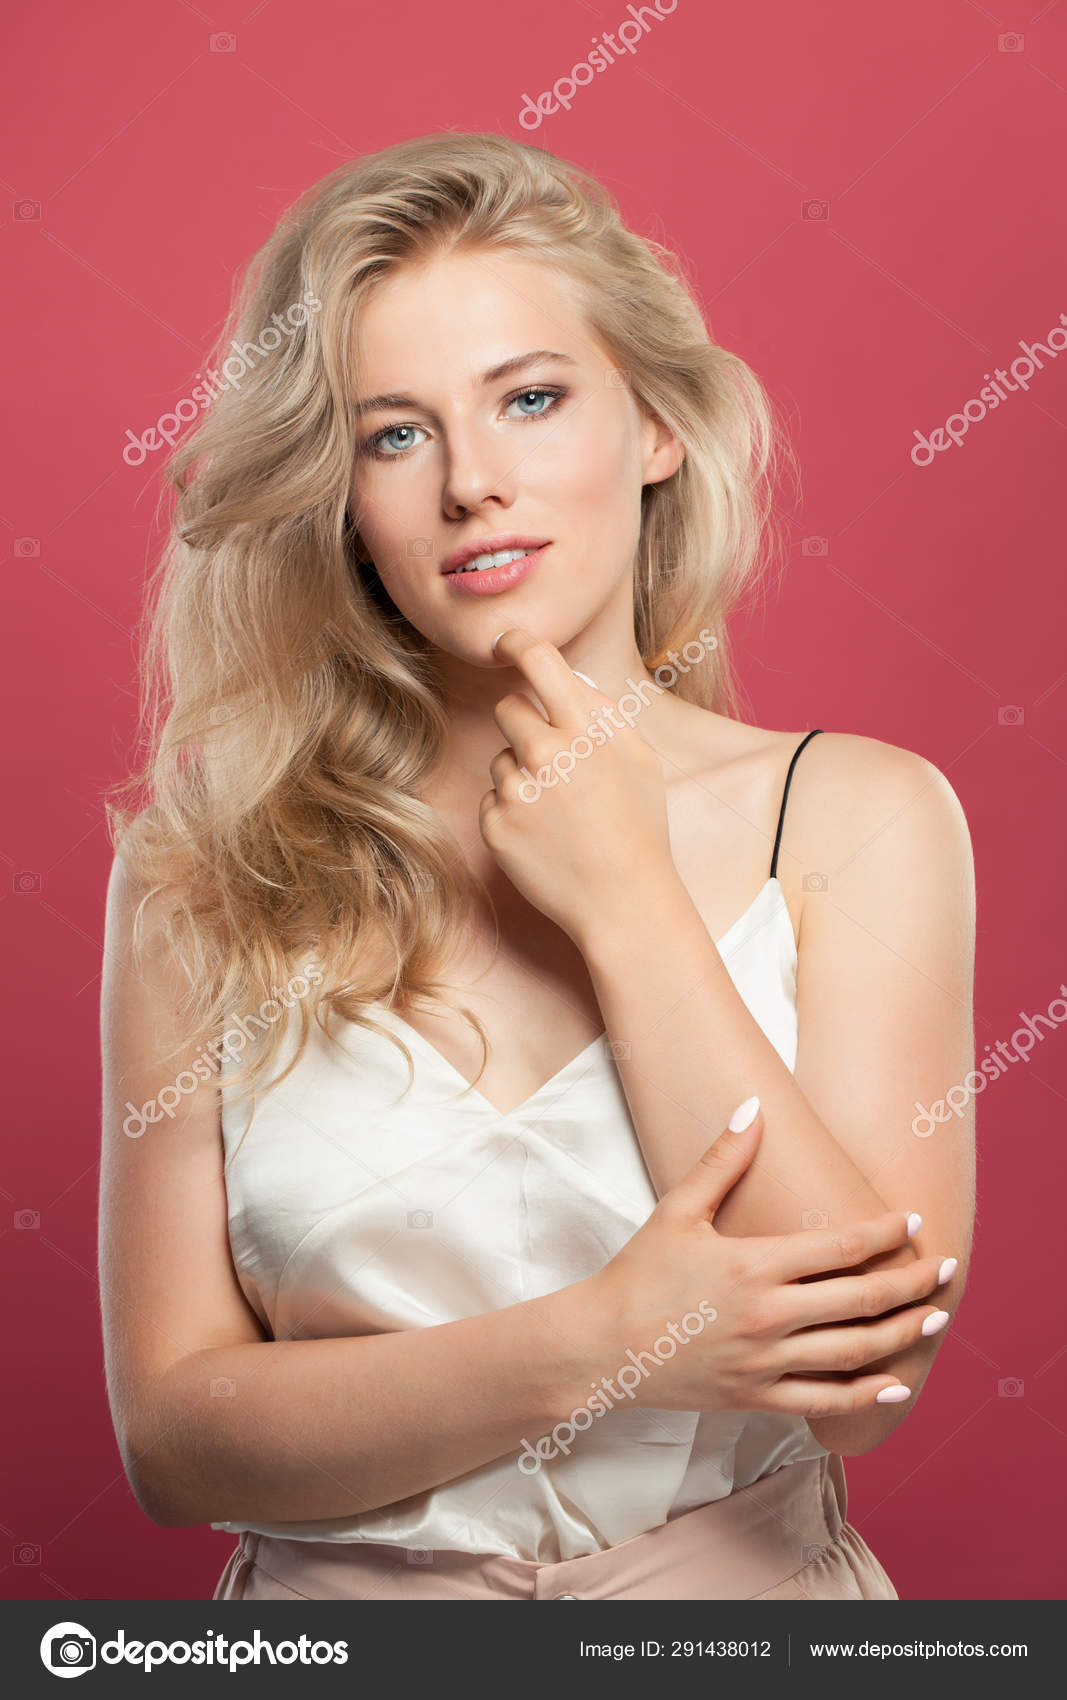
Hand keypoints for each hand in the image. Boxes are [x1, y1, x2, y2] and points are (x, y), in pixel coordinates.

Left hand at [479, 629, 676, 944]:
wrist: (623, 902)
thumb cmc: (639, 828)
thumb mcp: (639, 759)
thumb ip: (601, 712)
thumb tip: (566, 678)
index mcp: (585, 730)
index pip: (540, 661)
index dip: (517, 642)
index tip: (506, 641)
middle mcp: (545, 754)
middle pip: (509, 708)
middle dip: (524, 722)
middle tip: (552, 758)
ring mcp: (515, 791)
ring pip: (500, 758)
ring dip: (522, 775)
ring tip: (561, 813)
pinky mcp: (494, 825)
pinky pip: (493, 799)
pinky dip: (512, 813)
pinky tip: (545, 837)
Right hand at [574, 1100, 953, 1416]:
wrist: (602, 1345)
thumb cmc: (639, 1272)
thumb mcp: (677, 1210)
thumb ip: (722, 1160)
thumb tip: (753, 1105)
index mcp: (754, 1265)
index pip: (841, 1247)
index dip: (885, 1232)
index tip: (912, 1221)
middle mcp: (768, 1316)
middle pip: (862, 1300)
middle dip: (912, 1283)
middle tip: (947, 1268)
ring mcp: (765, 1362)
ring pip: (854, 1352)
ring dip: (901, 1334)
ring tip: (934, 1318)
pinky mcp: (757, 1396)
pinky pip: (824, 1401)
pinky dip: (866, 1395)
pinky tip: (897, 1383)